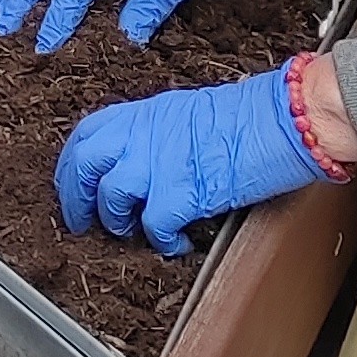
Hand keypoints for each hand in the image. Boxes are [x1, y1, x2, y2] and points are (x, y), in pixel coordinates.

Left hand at [57, 67, 329, 256]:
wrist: (284, 117)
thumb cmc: (246, 115)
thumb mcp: (186, 112)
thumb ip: (156, 132)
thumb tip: (142, 157)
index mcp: (142, 113)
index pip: (86, 134)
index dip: (72, 165)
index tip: (72, 185)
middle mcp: (142, 133)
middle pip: (85, 164)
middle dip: (75, 197)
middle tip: (82, 222)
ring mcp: (159, 162)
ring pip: (112, 196)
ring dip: (117, 220)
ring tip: (133, 232)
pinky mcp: (183, 192)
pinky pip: (155, 226)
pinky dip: (162, 242)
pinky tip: (176, 245)